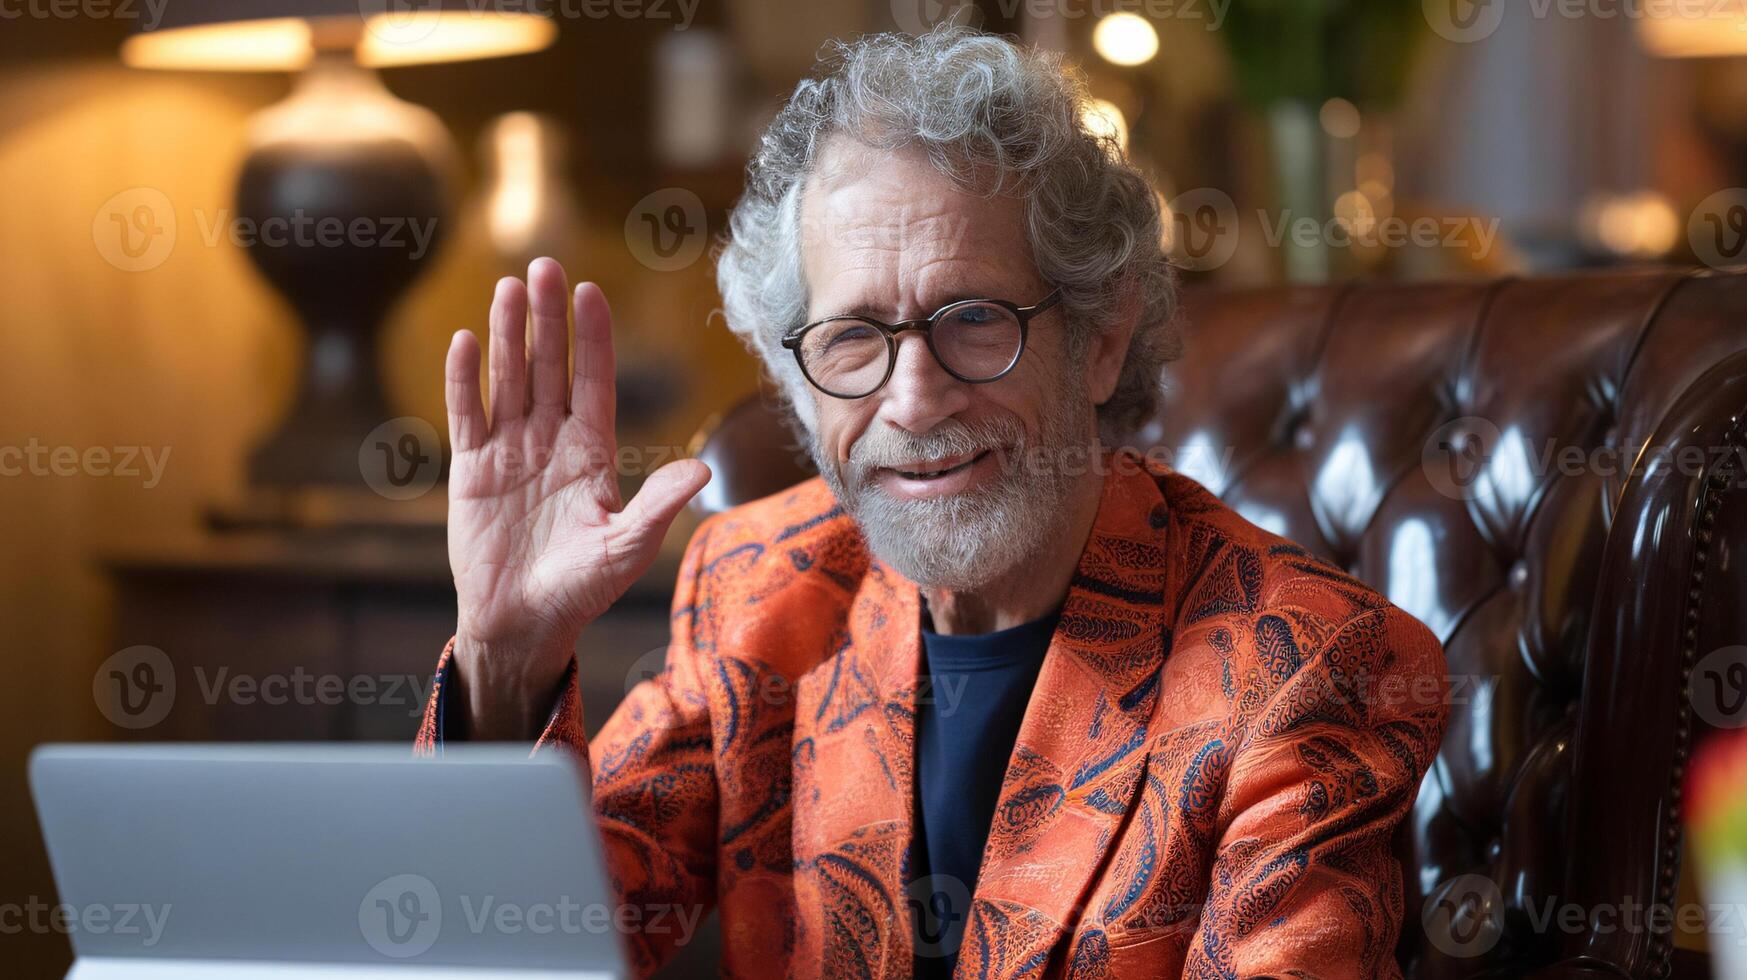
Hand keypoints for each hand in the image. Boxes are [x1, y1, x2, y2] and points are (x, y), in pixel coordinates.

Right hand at [443, 258, 710, 738]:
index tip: (590, 292)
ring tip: (506, 288)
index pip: (593, 382)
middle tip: (542, 266)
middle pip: (548, 368)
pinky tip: (466, 341)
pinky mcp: (472, 472)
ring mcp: (509, 453)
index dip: (592, 338)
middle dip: (546, 319)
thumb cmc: (581, 589)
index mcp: (592, 453)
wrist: (523, 624)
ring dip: (506, 335)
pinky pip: (467, 416)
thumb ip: (658, 506)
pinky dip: (464, 381)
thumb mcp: (627, 548)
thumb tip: (703, 469)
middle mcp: (551, 443)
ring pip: (508, 381)